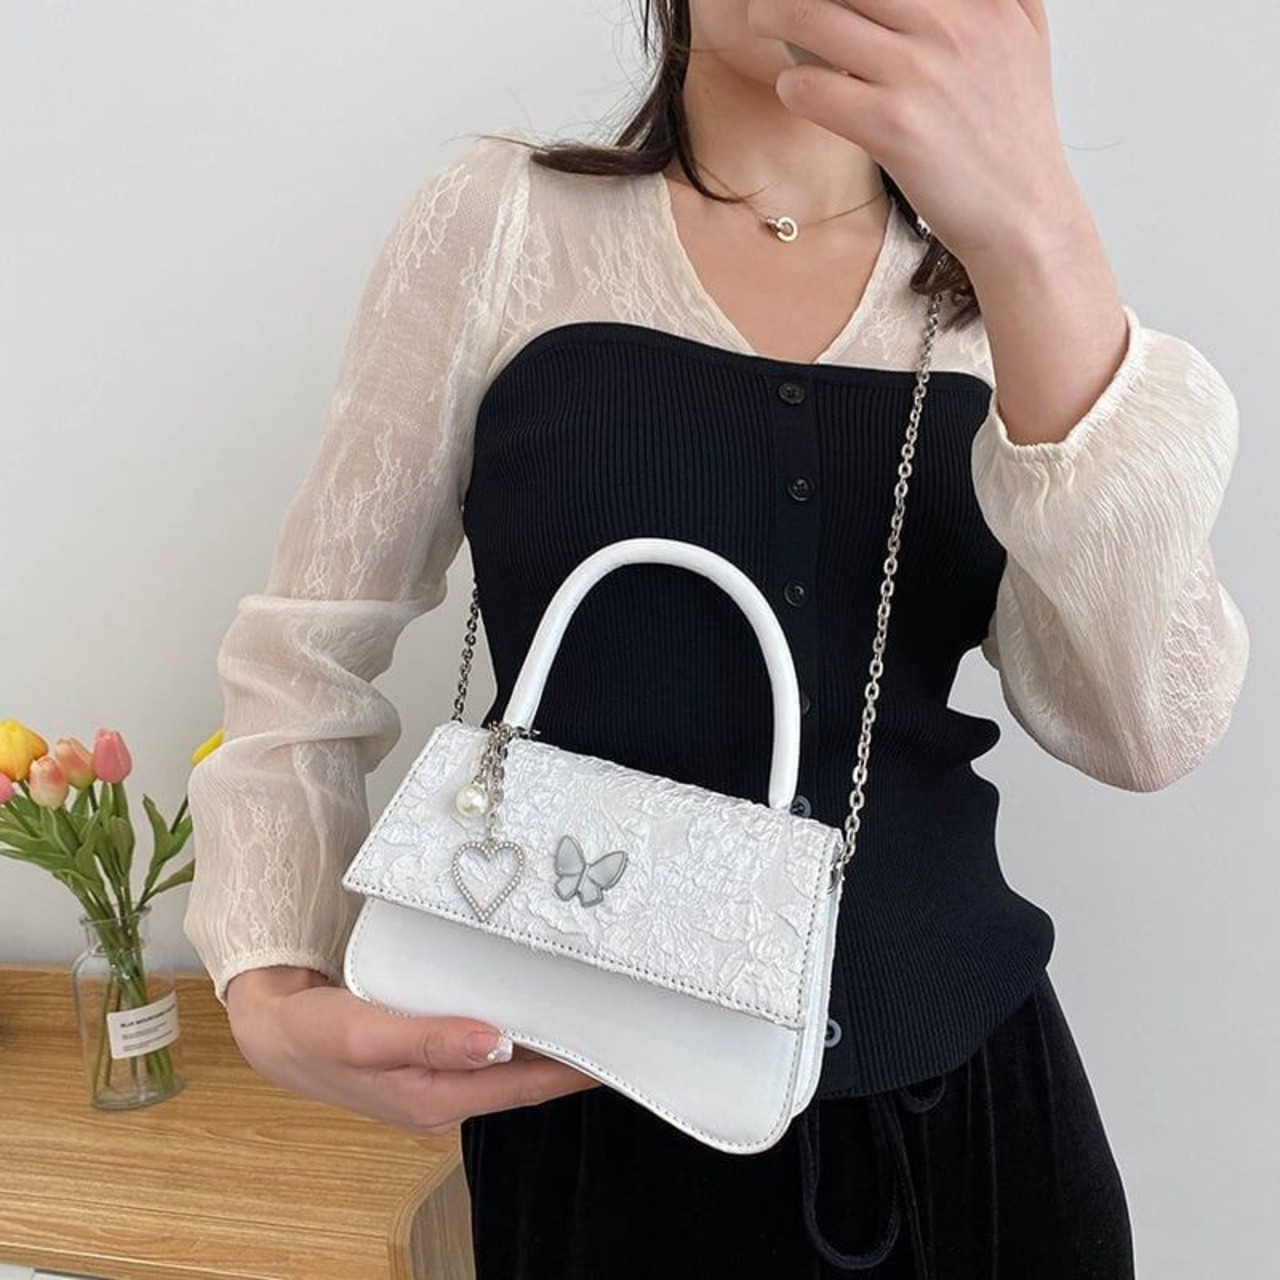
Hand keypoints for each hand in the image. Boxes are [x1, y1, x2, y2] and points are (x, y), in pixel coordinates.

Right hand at [224, 966, 601, 1135]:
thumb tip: (496, 1043)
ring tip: (587, 1012)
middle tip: (616, 1021)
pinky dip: (514, 1033)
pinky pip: (485, 1050)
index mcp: (434, 1101)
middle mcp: (444, 1098)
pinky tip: (529, 1008)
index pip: (522, 1087)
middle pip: (523, 1081)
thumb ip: (431, 1039)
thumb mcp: (366, 1033)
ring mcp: (437, 1082)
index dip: (572, 1070)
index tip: (616, 1046)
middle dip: (570, 1058)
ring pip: (507, 1066)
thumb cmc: (316, 1033)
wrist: (275, 1030)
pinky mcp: (429, 1060)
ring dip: (545, 1044)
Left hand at [748, 0, 1085, 265]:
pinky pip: (814, 88)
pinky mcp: (892, 128)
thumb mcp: (1026, 37)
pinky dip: (792, 84)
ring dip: (775, 15)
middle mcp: (950, 26)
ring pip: (814, 17)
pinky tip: (796, 90)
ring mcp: (918, 75)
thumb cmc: (1015, 132)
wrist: (1023, 211)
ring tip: (765, 22)